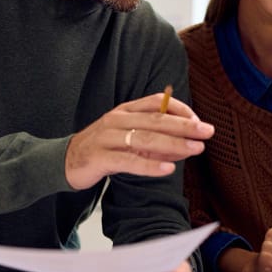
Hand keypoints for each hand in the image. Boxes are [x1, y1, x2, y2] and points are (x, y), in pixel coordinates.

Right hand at [65, 92, 213, 189]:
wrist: (63, 162)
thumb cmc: (101, 149)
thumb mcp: (126, 138)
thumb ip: (153, 139)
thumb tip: (185, 144)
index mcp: (124, 110)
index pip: (156, 102)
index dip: (179, 109)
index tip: (198, 120)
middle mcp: (116, 120)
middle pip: (156, 120)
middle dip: (185, 126)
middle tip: (208, 131)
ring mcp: (107, 138)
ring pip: (145, 139)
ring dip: (173, 144)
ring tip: (195, 149)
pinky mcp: (100, 158)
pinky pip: (128, 161)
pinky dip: (150, 165)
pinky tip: (168, 169)